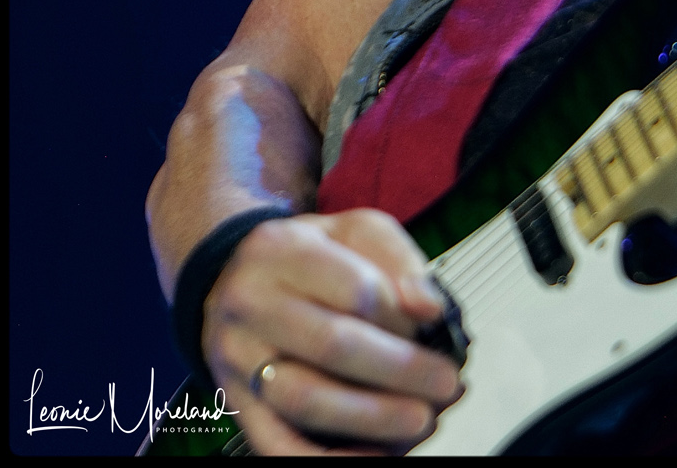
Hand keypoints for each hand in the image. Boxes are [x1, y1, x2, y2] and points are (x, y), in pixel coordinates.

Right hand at [202, 208, 463, 454]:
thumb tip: (430, 307)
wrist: (231, 276)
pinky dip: (327, 459)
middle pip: (332, 346)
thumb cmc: (306, 253)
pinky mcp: (236, 403)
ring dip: (371, 420)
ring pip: (304, 400)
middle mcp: (252, 306)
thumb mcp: (355, 230)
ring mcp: (238, 359)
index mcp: (284, 252)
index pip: (354, 288)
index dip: (402, 315)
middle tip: (445, 385)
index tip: (435, 327)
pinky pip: (276, 444)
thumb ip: (399, 260)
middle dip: (400, 373)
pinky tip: (373, 455)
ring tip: (419, 421)